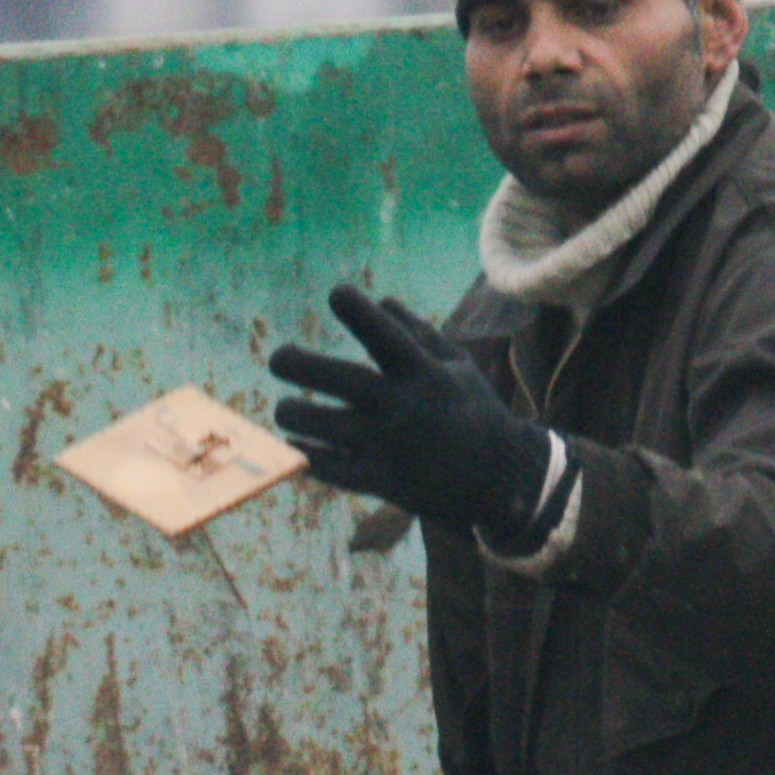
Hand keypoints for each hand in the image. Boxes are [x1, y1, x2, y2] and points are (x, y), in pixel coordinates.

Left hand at [262, 286, 559, 546]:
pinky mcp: (382, 482)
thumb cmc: (475, 410)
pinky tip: (296, 446)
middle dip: (303, 366)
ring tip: (284, 410)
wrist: (498, 479)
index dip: (361, 313)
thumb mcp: (458, 366)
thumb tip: (381, 300)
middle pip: (344, 383)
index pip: (389, 338)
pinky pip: (333, 470)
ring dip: (295, 416)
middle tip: (276, 358)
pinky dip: (308, 457)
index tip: (336, 292)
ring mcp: (391, 448)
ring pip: (327, 429)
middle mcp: (405, 408)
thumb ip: (419, 333)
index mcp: (425, 375)